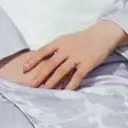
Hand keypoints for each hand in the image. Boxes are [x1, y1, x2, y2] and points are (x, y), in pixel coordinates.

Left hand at [0, 19, 125, 90]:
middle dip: (40, 75)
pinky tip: (64, 92)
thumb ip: (56, 49)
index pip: (43, 51)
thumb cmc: (82, 39)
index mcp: (60, 42)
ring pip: (61, 71)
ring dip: (52, 82)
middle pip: (50, 63)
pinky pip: (77, 76)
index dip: (33, 60)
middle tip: (31, 84)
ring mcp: (77, 57)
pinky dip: (70, 85)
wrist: (102, 35)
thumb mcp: (67, 40)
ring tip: (44, 90)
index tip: (25, 68)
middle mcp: (67, 49)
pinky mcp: (87, 64)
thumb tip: (42, 59)